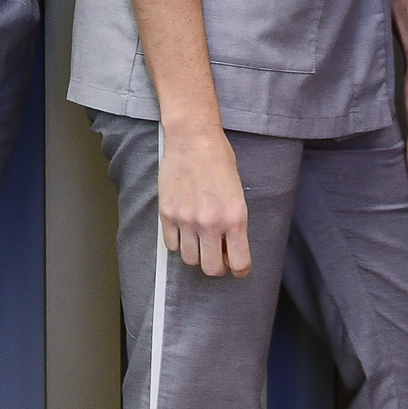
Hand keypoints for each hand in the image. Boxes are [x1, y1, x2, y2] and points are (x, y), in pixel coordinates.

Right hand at [159, 118, 251, 277]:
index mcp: (235, 218)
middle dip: (216, 266)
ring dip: (196, 254)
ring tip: (199, 240)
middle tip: (217, 256)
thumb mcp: (237, 192)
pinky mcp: (168, 214)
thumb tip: (229, 246)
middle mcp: (211, 223)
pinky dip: (178, 243)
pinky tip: (183, 231)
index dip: (239, 269)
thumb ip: (234, 222)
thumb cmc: (219, 160)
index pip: (240, 263)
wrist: (193, 138)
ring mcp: (187, 220)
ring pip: (189, 259)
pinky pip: (171, 245)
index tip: (237, 267)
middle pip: (211, 268)